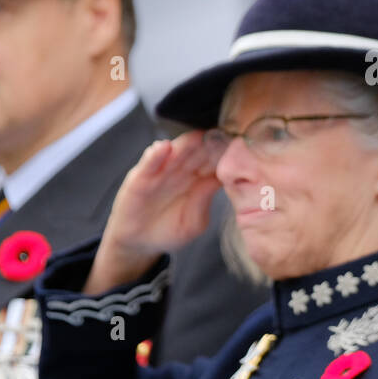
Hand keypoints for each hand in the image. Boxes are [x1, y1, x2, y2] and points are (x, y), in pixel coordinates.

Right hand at [85, 132, 221, 293]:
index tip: (238, 147)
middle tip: (221, 136)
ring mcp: (161, 172)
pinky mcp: (140, 178)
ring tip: (196, 138)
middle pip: (198, 153)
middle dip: (209, 145)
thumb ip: (203, 202)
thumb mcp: (193, 222)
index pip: (215, 162)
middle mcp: (182, 171)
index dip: (225, 155)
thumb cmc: (170, 230)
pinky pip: (149, 163)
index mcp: (200, 179)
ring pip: (175, 153)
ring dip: (185, 145)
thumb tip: (219, 181)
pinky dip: (155, 155)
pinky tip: (163, 148)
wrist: (139, 242)